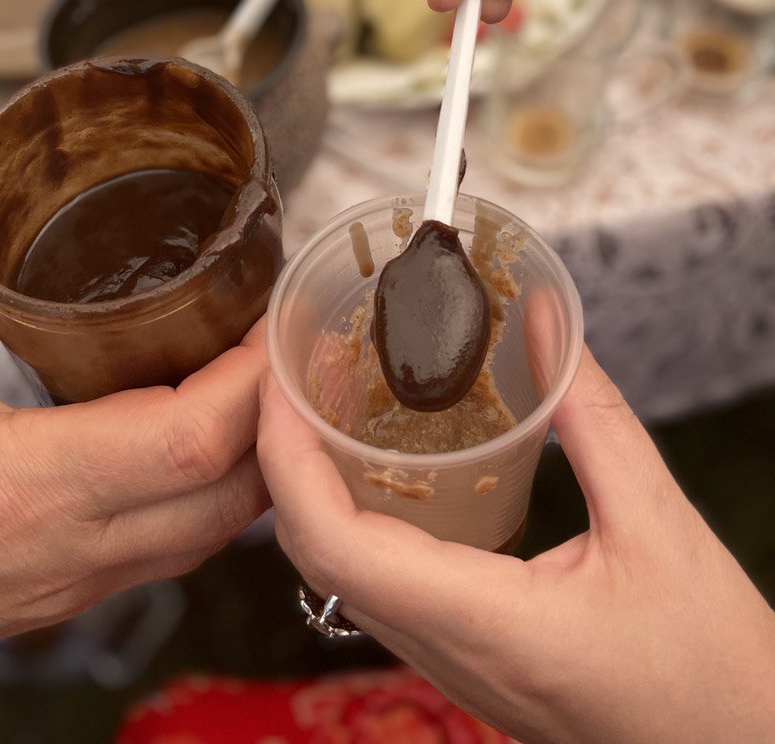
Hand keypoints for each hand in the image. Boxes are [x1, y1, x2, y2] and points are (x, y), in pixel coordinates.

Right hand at [0, 258, 267, 691]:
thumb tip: (9, 232)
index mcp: (31, 483)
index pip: (193, 440)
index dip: (252, 379)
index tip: (268, 318)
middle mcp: (73, 546)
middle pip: (232, 493)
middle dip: (275, 415)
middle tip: (275, 338)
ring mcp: (77, 582)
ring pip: (213, 534)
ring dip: (253, 460)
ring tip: (249, 382)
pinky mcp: (68, 597)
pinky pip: (173, 552)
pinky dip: (211, 495)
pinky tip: (199, 443)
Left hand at [258, 350, 774, 743]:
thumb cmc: (713, 668)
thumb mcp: (658, 525)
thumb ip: (593, 415)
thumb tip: (545, 319)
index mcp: (478, 621)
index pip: (330, 541)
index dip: (283, 455)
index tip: (275, 378)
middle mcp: (443, 650)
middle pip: (314, 554)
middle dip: (281, 457)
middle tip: (291, 370)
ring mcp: (448, 665)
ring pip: (339, 575)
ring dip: (309, 487)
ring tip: (319, 401)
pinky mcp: (465, 660)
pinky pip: (378, 586)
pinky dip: (350, 517)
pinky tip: (373, 466)